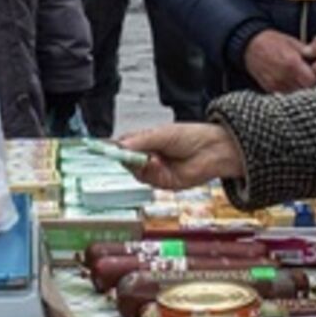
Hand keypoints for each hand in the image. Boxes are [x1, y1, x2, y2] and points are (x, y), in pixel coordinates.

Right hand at [117, 123, 245, 190]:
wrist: (212, 151)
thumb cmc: (190, 137)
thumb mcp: (162, 134)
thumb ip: (140, 141)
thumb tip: (121, 145)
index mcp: (145, 141)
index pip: (123, 145)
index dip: (113, 147)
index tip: (103, 148)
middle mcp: (147, 156)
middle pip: (126, 160)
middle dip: (124, 157)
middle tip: (123, 153)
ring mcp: (154, 170)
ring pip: (135, 171)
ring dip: (140, 165)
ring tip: (152, 156)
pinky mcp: (162, 182)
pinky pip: (149, 180)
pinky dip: (151, 172)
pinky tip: (158, 164)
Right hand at [243, 29, 315, 92]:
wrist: (248, 46)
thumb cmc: (272, 41)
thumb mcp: (294, 42)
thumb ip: (311, 52)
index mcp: (292, 64)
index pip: (313, 82)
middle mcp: (283, 78)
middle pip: (306, 91)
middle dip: (311, 86)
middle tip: (312, 78)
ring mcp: (275, 86)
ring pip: (297, 95)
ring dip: (301, 89)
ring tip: (300, 79)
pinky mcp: (269, 90)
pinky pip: (286, 95)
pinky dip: (291, 91)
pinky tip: (290, 82)